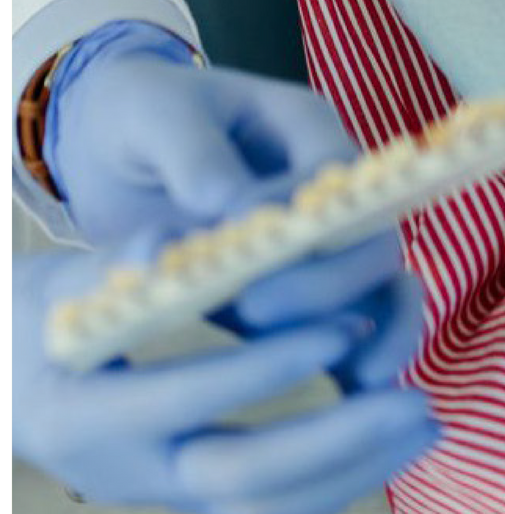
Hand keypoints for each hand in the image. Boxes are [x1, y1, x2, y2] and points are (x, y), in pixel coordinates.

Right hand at [12, 246, 439, 513]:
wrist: (18, 379)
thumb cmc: (52, 313)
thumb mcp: (74, 278)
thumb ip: (125, 261)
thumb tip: (169, 244)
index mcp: (89, 411)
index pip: (188, 397)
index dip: (269, 366)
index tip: (343, 326)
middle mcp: (127, 468)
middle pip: (238, 477)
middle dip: (335, 440)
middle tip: (413, 398)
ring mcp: (163, 491)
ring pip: (263, 509)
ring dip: (352, 469)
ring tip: (424, 419)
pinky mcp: (194, 495)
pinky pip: (268, 509)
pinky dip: (335, 481)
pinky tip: (391, 441)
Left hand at [49, 38, 425, 385]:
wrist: (115, 142)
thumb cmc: (144, 113)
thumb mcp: (157, 116)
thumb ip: (194, 154)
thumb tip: (230, 203)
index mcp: (302, 127)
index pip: (338, 171)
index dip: (314, 220)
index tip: (255, 263)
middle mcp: (326, 184)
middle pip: (368, 234)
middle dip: (331, 283)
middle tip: (257, 314)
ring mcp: (319, 238)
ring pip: (379, 284)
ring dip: (380, 328)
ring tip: (364, 381)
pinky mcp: (301, 286)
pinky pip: (348, 322)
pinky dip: (359, 356)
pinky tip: (355, 400)